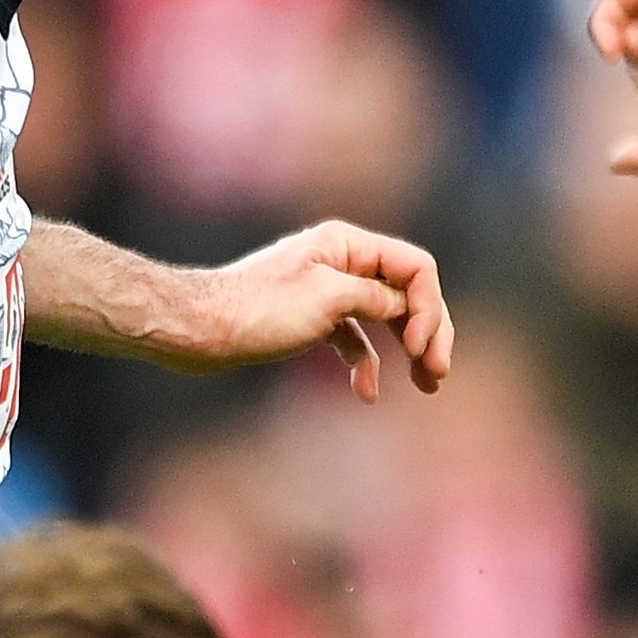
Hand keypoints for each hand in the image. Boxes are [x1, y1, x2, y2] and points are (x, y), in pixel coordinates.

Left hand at [170, 221, 454, 397]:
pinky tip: (367, 392)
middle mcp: (342, 261)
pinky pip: (353, 338)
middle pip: (407, 293)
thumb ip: (376, 299)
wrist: (199, 330)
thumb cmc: (258, 310)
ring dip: (409, 349)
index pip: (415, 268)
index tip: (420, 349)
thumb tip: (408, 307)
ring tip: (426, 384)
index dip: (430, 308)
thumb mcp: (328, 299)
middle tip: (439, 374)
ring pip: (385, 317)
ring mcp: (328, 291)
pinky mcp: (311, 319)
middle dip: (430, 332)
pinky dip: (365, 363)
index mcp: (347, 244)